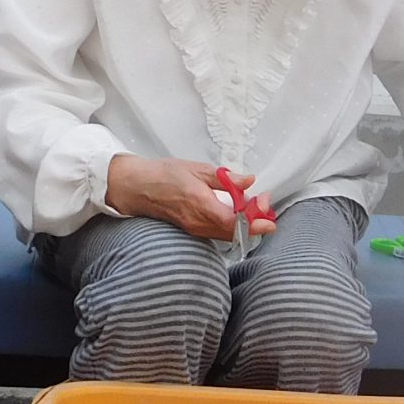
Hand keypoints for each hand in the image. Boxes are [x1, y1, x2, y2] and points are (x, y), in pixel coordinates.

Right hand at [108, 156, 278, 242]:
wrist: (136, 187)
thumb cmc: (164, 175)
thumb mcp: (197, 169)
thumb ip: (225, 178)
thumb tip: (248, 181)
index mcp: (200, 205)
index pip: (235, 222)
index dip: (255, 219)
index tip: (267, 207)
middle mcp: (198, 223)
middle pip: (236, 232)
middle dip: (256, 219)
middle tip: (265, 202)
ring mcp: (195, 230)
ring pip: (229, 234)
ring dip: (247, 223)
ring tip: (255, 204)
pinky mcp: (193, 231)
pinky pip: (219, 233)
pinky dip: (234, 225)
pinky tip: (238, 210)